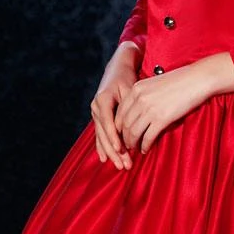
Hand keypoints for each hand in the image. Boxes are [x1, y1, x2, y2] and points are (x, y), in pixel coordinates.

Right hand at [90, 44, 140, 169]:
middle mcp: (96, 107)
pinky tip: (104, 159)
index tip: (121, 150)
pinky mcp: (98, 117)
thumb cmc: (127, 78)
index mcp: (103, 99)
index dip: (114, 137)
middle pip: (104, 134)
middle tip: (124, 165)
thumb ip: (131, 106)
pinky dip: (102, 147)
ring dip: (110, 153)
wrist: (117, 68)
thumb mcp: (130, 89)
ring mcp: (95, 113)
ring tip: (120, 166)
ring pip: (102, 137)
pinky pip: (99, 135)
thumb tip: (138, 123)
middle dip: (114, 151)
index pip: (108, 123)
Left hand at [114, 62, 212, 154]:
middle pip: (125, 124)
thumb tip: (138, 112)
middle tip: (127, 145)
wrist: (197, 79)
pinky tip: (146, 149)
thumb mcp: (154, 83)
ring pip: (134, 132)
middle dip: (124, 137)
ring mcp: (150, 109)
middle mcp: (140, 99)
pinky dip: (145, 146)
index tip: (121, 134)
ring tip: (135, 149)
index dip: (118, 127)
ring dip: (133, 143)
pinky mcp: (161, 119)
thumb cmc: (180, 80)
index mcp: (136, 89)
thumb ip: (143, 95)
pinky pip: (148, 137)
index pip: (120, 112)